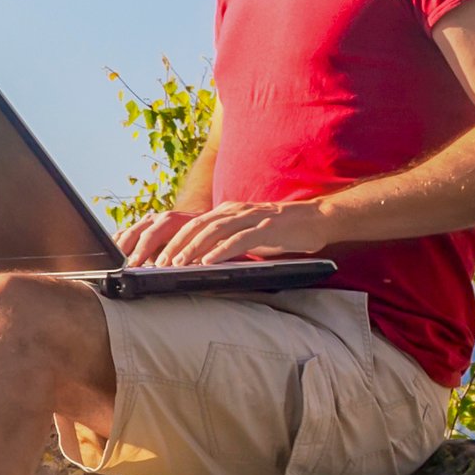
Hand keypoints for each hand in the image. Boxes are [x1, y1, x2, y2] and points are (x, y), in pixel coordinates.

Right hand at [114, 206, 193, 263]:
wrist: (200, 221)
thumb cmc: (200, 236)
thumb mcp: (197, 243)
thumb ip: (186, 253)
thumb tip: (177, 265)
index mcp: (170, 220)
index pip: (152, 234)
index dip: (142, 250)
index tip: (133, 264)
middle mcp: (155, 219)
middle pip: (134, 233)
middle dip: (125, 251)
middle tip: (120, 266)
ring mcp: (145, 223)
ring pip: (126, 234)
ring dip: (118, 249)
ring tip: (111, 263)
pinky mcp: (139, 228)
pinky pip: (122, 235)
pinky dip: (116, 245)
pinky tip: (110, 256)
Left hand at [146, 196, 337, 266]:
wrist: (316, 219)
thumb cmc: (281, 230)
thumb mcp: (247, 233)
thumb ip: (227, 240)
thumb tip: (202, 260)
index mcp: (227, 211)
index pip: (193, 224)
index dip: (173, 240)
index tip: (158, 258)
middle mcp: (235, 211)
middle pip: (197, 226)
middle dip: (176, 245)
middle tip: (160, 264)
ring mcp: (251, 218)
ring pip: (214, 231)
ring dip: (193, 248)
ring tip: (178, 264)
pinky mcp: (266, 228)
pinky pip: (239, 239)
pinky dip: (221, 251)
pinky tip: (208, 262)